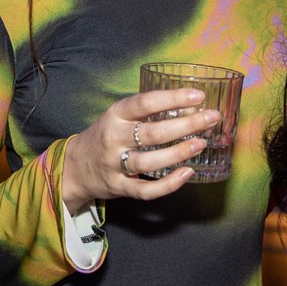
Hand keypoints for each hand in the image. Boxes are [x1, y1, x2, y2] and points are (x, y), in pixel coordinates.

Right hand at [60, 88, 216, 211]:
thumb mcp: (120, 117)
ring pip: (150, 161)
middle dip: (187, 125)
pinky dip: (168, 185)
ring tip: (201, 144)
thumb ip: (149, 112)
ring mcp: (114, 164)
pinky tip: (187, 174)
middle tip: (211, 119)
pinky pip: (146, 189)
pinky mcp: (118, 187)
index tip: (198, 96)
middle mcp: (114, 138)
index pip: (145, 102)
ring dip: (179, 152)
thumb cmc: (107, 135)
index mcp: (115, 114)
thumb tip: (191, 108)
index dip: (173, 98)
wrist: (75, 167)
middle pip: (153, 132)